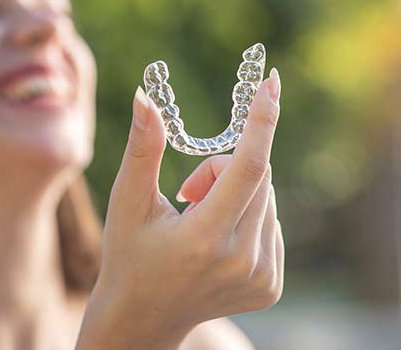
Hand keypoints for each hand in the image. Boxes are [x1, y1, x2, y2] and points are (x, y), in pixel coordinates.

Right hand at [77, 69, 283, 349]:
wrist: (143, 318)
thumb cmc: (128, 253)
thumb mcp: (128, 200)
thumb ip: (142, 147)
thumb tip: (146, 96)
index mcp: (204, 238)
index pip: (248, 167)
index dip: (261, 120)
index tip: (272, 83)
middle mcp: (241, 261)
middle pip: (256, 176)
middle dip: (223, 166)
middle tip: (187, 191)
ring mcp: (261, 277)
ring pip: (267, 197)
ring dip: (235, 192)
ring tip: (197, 221)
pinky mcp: (272, 285)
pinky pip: (271, 221)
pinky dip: (247, 215)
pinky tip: (216, 240)